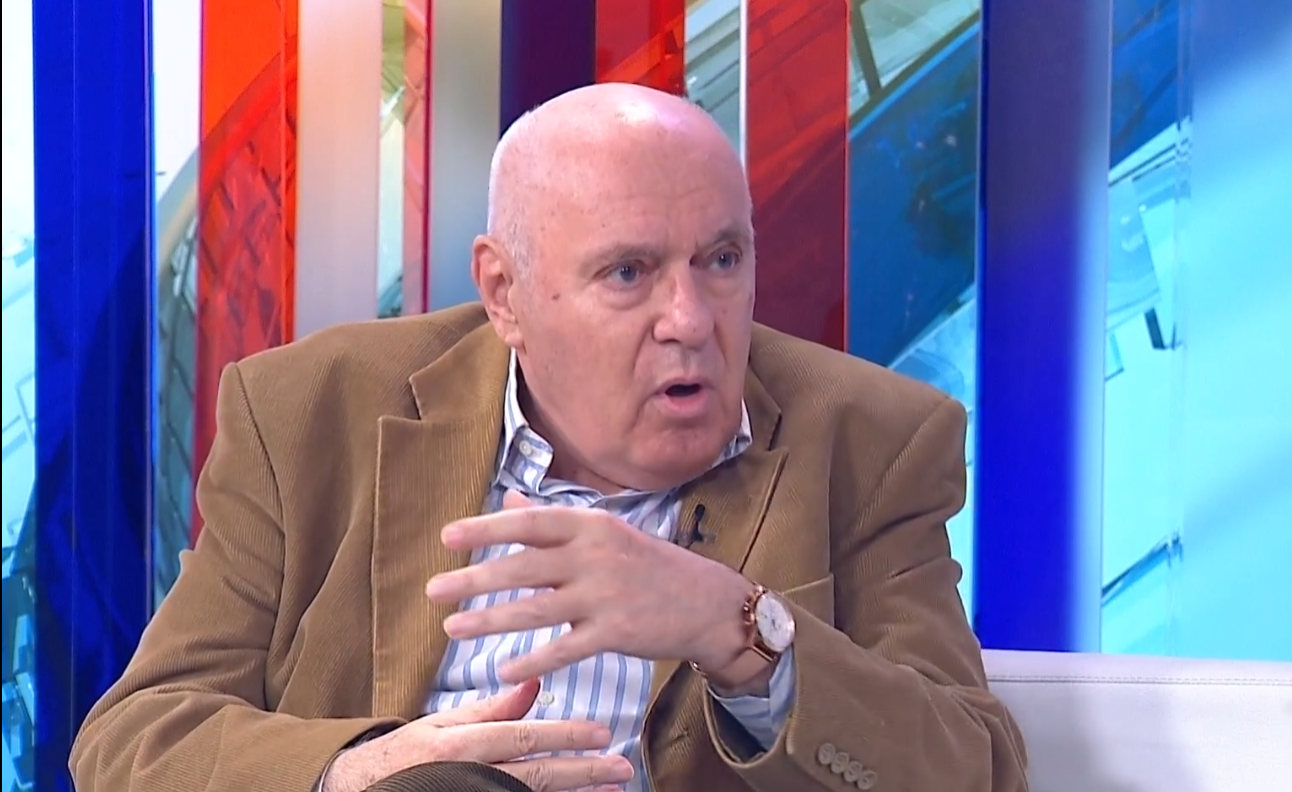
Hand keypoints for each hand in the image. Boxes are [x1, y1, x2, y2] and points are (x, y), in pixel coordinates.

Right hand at [323, 679, 633, 791]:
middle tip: (621, 766)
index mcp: (460, 744)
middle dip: (582, 771)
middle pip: (535, 775)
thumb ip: (492, 708)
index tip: (602, 732)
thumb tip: (533, 683)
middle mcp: (467, 776)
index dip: (564, 735)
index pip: (521, 737)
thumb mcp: (443, 724)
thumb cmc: (407, 757)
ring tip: (611, 790)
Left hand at [425, 491, 753, 683]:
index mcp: (591, 525)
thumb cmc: (649, 565)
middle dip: (474, 579)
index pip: (530, 522)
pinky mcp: (617, 632)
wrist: (707, 602)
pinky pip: (565, 649)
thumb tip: (506, 500)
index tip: (448, 537)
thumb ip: (554, 521)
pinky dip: (533, 660)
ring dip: (491, 620)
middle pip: (523, 567)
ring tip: (453, 628)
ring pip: (536, 609)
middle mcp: (596, 555)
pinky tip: (503, 668)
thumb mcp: (605, 533)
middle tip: (434, 590)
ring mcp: (606, 595)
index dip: (486, 528)